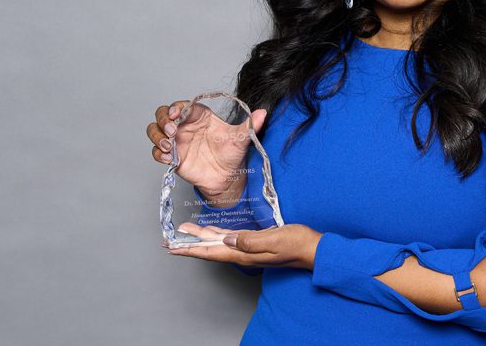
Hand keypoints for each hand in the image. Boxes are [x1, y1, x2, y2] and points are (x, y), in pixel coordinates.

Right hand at [146, 101, 267, 199]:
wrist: (228, 177)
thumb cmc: (232, 154)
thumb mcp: (242, 138)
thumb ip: (251, 125)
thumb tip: (263, 112)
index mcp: (199, 115)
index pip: (182, 105)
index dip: (175, 107)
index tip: (176, 114)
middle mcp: (185, 126)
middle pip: (162, 114)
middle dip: (162, 119)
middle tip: (171, 130)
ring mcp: (176, 141)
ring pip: (154, 131)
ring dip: (156, 135)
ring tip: (168, 144)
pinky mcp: (172, 157)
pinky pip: (157, 152)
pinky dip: (158, 153)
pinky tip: (168, 157)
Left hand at [168, 222, 322, 270]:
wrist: (313, 249)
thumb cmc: (296, 243)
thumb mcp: (273, 239)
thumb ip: (249, 240)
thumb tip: (226, 239)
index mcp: (244, 253)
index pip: (211, 251)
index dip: (191, 249)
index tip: (173, 247)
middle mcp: (243, 253)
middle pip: (210, 248)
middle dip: (190, 244)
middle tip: (171, 239)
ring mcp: (249, 249)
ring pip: (218, 244)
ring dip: (201, 238)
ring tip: (186, 232)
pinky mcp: (256, 243)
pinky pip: (230, 240)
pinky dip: (217, 235)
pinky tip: (213, 231)